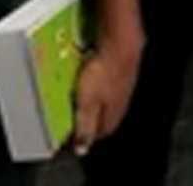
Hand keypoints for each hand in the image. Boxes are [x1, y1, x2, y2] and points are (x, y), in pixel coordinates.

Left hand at [72, 36, 143, 154]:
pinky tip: (90, 76)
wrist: (121, 43)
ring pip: (106, 100)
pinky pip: (107, 83)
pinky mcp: (123, 70)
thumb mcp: (87, 104)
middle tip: (72, 113)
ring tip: (78, 94)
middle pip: (103, 117)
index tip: (68, 134)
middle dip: (89, 118)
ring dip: (93, 100)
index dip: (83, 136)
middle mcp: (121, 103)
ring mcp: (124, 86)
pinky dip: (97, 84)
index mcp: (112, 116)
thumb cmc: (103, 73)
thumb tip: (82, 149)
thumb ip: (84, 126)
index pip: (98, 134)